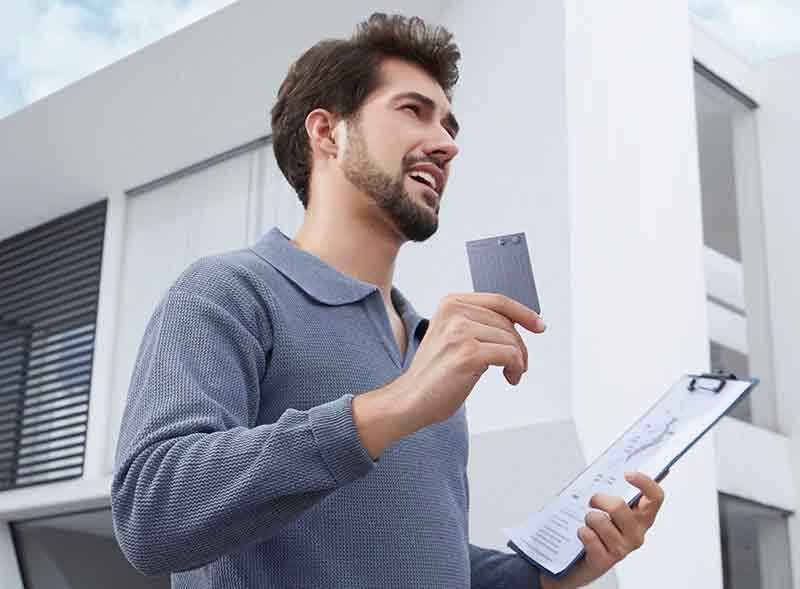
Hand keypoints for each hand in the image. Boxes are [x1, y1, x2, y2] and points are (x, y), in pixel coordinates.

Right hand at [396, 293, 544, 427]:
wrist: (412, 399)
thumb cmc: (436, 373)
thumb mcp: (454, 337)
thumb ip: (478, 323)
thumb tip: (518, 321)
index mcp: (450, 303)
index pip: (498, 301)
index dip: (523, 312)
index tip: (539, 325)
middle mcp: (454, 312)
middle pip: (507, 323)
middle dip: (520, 346)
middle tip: (518, 366)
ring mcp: (460, 332)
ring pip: (511, 340)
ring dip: (518, 360)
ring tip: (511, 374)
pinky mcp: (469, 354)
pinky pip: (510, 355)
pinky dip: (516, 368)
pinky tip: (510, 378)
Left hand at [539, 471, 666, 588]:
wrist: (578, 563)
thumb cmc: (595, 530)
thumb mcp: (608, 510)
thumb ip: (614, 492)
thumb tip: (615, 468)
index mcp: (642, 518)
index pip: (655, 497)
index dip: (645, 482)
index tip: (627, 473)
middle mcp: (637, 534)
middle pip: (619, 506)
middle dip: (598, 499)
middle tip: (592, 502)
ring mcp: (622, 548)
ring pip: (599, 519)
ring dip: (587, 518)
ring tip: (588, 524)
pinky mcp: (605, 560)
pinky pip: (588, 535)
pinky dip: (581, 532)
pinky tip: (583, 536)